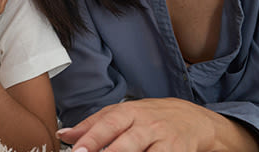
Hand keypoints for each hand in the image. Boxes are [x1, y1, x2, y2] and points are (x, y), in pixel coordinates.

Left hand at [58, 97, 254, 151]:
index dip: (91, 136)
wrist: (194, 120)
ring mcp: (162, 140)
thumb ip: (94, 125)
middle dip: (107, 151)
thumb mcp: (124, 114)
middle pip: (125, 140)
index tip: (77, 149)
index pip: (108, 122)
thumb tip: (65, 135)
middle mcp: (146, 124)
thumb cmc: (152, 117)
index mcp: (130, 111)